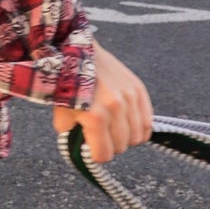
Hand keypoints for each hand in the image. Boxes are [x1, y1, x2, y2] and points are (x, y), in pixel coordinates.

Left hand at [53, 43, 152, 165]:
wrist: (77, 53)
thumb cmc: (66, 85)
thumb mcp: (61, 115)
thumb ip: (72, 137)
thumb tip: (84, 151)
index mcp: (95, 116)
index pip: (104, 154)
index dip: (96, 155)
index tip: (91, 148)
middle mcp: (115, 108)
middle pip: (121, 147)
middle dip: (110, 145)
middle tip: (100, 135)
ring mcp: (130, 98)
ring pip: (137, 138)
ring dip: (125, 138)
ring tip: (113, 128)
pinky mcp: (139, 90)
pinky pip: (148, 123)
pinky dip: (140, 129)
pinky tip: (128, 125)